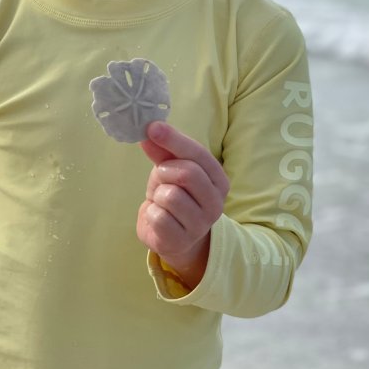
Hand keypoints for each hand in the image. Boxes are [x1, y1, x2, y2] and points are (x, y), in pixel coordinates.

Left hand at [138, 121, 228, 290]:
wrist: (170, 234)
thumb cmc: (174, 195)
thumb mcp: (170, 168)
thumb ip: (163, 150)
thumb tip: (149, 131)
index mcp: (219, 180)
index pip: (198, 154)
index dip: (174, 139)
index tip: (151, 127)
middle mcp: (216, 203)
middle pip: (188, 173)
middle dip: (165, 172)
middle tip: (160, 178)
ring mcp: (201, 225)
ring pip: (171, 195)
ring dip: (157, 194)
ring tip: (161, 201)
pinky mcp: (181, 241)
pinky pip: (159, 216)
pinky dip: (151, 212)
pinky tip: (158, 217)